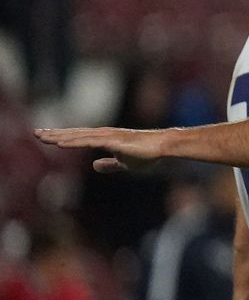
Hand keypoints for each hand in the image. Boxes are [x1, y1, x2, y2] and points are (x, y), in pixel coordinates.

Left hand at [34, 127, 163, 172]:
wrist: (161, 147)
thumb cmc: (146, 154)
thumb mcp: (124, 163)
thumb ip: (109, 164)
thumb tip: (94, 166)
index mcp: (104, 139)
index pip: (78, 137)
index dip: (62, 137)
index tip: (46, 136)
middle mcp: (102, 134)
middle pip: (74, 134)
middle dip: (54, 134)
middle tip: (36, 133)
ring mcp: (106, 136)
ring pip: (77, 137)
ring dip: (59, 137)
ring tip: (42, 136)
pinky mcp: (111, 140)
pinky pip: (88, 142)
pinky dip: (73, 142)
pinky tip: (60, 144)